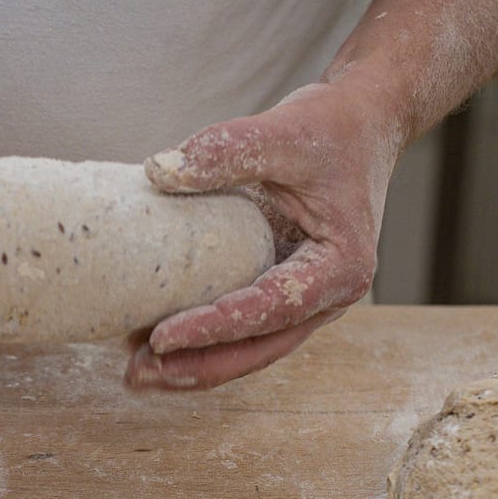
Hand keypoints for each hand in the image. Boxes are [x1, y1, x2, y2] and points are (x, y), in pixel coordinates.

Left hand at [125, 76, 399, 390]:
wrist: (360, 124)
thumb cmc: (332, 128)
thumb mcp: (282, 130)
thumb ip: (224, 150)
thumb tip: (158, 172)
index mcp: (341, 266)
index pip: (271, 308)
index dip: (215, 327)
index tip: (162, 336)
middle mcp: (329, 295)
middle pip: (260, 348)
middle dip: (198, 366)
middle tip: (137, 374)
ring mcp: (308, 298)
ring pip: (251, 348)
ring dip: (196, 363)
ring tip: (136, 372)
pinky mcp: (284, 290)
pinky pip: (244, 326)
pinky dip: (205, 339)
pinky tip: (155, 343)